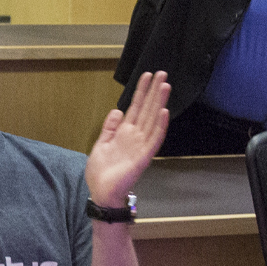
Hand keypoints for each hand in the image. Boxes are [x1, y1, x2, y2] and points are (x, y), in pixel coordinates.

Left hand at [87, 72, 168, 206]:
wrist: (101, 192)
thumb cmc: (101, 172)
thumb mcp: (101, 144)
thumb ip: (109, 128)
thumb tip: (116, 110)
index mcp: (124, 133)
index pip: (136, 107)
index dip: (141, 91)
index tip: (147, 75)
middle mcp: (135, 136)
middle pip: (148, 109)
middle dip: (154, 91)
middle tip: (163, 73)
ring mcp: (141, 145)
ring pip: (153, 120)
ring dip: (159, 103)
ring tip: (165, 86)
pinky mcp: (143, 157)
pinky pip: (154, 139)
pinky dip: (160, 126)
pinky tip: (164, 111)